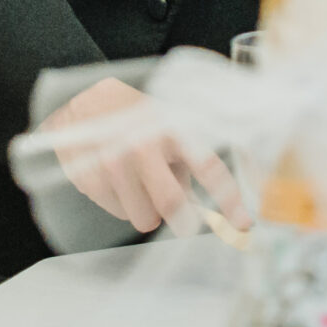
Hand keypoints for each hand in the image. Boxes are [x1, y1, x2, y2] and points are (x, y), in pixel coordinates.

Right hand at [39, 76, 247, 235]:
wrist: (83, 103)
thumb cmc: (134, 116)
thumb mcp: (165, 126)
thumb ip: (185, 161)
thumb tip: (200, 206)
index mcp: (171, 128)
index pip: (208, 166)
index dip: (228, 199)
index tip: (244, 223)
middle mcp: (143, 145)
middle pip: (170, 202)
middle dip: (180, 218)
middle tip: (181, 216)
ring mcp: (113, 162)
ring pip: (143, 217)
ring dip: (145, 206)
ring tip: (137, 179)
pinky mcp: (89, 178)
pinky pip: (117, 212)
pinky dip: (121, 202)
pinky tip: (115, 178)